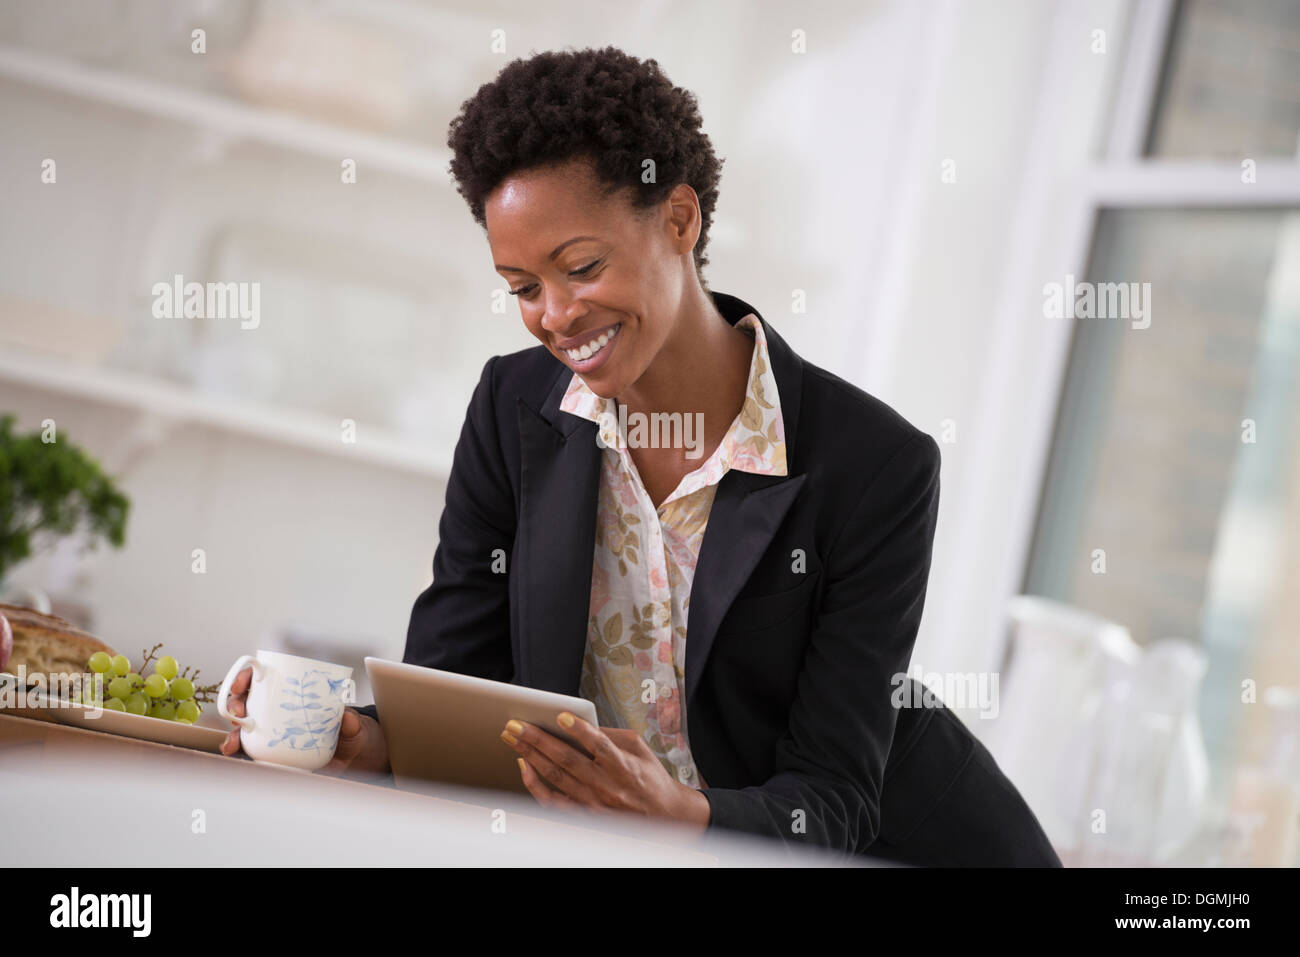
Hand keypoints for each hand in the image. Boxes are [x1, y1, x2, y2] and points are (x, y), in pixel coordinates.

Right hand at [218, 666, 390, 776]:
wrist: (356, 758)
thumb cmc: (352, 733)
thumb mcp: (354, 725)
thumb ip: (351, 722)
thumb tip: (347, 718)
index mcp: (295, 696)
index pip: (265, 680)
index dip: (248, 676)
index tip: (243, 682)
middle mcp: (279, 712)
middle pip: (247, 702)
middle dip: (235, 704)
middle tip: (239, 713)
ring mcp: (274, 733)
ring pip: (244, 728)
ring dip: (233, 732)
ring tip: (233, 741)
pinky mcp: (274, 754)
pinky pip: (252, 752)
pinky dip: (240, 751)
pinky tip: (235, 754)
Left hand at [500, 712, 709, 832]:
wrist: (660, 814)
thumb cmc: (648, 777)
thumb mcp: (639, 747)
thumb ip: (611, 734)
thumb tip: (581, 723)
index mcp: (622, 765)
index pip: (599, 744)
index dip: (580, 730)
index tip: (562, 716)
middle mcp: (605, 784)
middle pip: (565, 759)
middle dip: (536, 739)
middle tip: (515, 724)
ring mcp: (591, 801)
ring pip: (553, 776)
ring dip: (529, 754)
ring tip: (512, 738)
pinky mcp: (582, 814)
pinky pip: (552, 801)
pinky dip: (535, 785)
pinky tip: (524, 767)